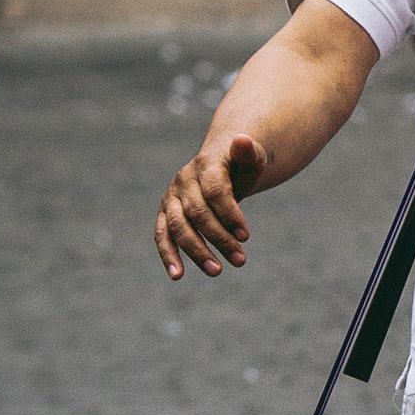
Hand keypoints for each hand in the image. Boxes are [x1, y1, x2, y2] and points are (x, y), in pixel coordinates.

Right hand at [155, 132, 266, 281]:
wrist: (221, 164)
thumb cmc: (241, 166)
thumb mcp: (252, 158)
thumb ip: (249, 152)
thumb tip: (241, 139)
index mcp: (206, 164)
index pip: (215, 191)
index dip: (230, 214)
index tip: (246, 237)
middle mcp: (183, 180)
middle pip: (198, 213)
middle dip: (219, 238)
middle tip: (240, 261)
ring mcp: (172, 197)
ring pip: (178, 227)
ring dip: (196, 251)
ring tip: (217, 272)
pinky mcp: (166, 213)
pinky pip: (162, 235)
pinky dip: (168, 255)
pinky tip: (177, 275)